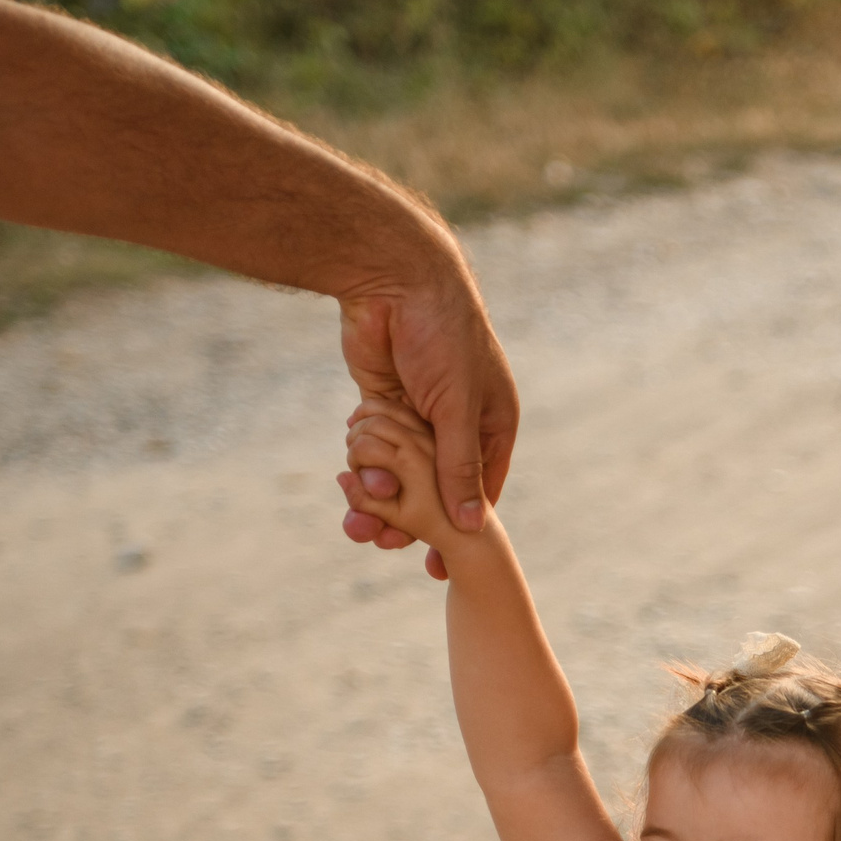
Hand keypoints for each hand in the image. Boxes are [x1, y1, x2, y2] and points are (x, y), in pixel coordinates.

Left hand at [334, 263, 517, 561]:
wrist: (393, 277)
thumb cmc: (442, 335)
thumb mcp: (457, 408)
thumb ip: (459, 467)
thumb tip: (471, 526)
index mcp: (491, 423)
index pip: (480, 489)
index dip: (462, 528)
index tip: (440, 563)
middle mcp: (458, 423)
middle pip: (435, 486)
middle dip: (410, 518)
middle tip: (386, 547)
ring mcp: (420, 414)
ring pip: (402, 471)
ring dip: (380, 497)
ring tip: (358, 525)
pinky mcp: (384, 402)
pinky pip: (374, 448)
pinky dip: (362, 466)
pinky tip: (349, 486)